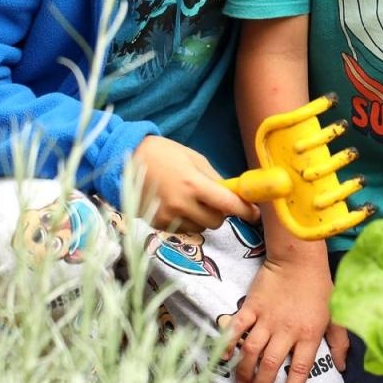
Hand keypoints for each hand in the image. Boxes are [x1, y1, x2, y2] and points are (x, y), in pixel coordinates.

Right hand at [129, 136, 258, 232]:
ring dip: (202, 218)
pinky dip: (185, 220)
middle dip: (220, 212)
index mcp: (194, 184)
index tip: (255, 214)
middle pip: (216, 221)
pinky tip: (175, 204)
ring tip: (189, 200)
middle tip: (212, 200)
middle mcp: (182, 204)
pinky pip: (182, 229)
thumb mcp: (194, 159)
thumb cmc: (165, 154)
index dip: (245, 211)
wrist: (127, 160)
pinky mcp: (157, 224)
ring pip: (200, 227)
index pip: (228, 204)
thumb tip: (233, 195)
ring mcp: (168, 216)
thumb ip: (214, 179)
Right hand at [228, 254, 348, 382]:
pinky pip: (236, 329)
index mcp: (309, 334)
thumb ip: (340, 341)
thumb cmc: (320, 285)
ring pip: (251, 352)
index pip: (299, 370)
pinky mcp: (251, 306)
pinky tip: (224, 358)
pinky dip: (228, 343)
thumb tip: (344, 366)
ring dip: (245, 372)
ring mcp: (266, 319)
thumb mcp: (336, 313)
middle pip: (270, 366)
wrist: (298, 256)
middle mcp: (286, 330)